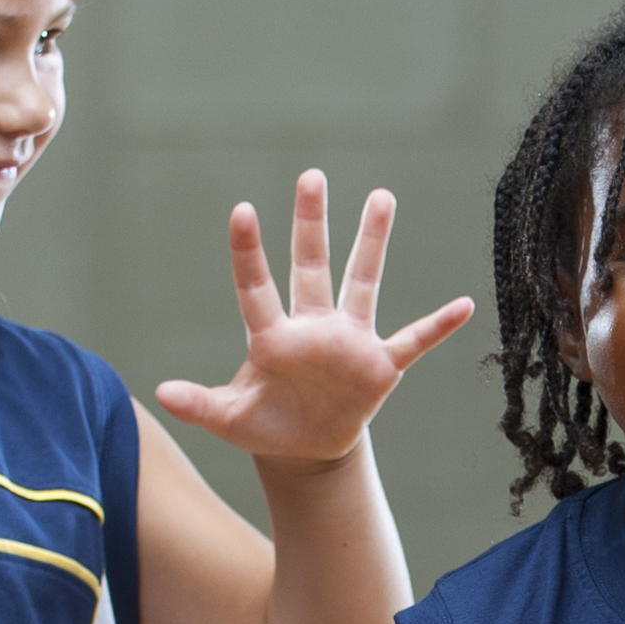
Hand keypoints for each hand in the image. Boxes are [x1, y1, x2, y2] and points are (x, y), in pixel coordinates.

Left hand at [154, 171, 472, 464]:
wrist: (305, 447)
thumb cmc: (266, 425)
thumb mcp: (229, 420)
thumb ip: (200, 405)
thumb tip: (160, 393)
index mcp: (273, 338)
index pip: (256, 287)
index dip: (248, 252)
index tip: (242, 210)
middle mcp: (312, 327)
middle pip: (310, 265)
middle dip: (311, 222)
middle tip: (310, 176)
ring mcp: (348, 341)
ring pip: (362, 282)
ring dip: (372, 243)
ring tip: (380, 197)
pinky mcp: (379, 366)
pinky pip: (413, 341)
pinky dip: (437, 326)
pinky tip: (463, 305)